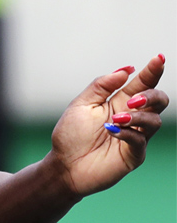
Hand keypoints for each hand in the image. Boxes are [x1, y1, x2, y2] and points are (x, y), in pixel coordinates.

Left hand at [50, 55, 168, 196]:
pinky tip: (113, 131)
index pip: (142, 83)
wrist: (63, 165)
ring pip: (154, 120)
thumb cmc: (71, 135)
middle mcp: (132, 117)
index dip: (152, 71)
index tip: (158, 58)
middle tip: (134, 99)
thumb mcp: (81, 105)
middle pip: (159, 100)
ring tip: (116, 119)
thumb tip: (125, 70)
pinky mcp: (134, 155)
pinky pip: (140, 141)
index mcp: (119, 102)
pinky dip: (129, 133)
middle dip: (152, 94)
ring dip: (137, 116)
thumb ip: (101, 86)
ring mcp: (136, 136)